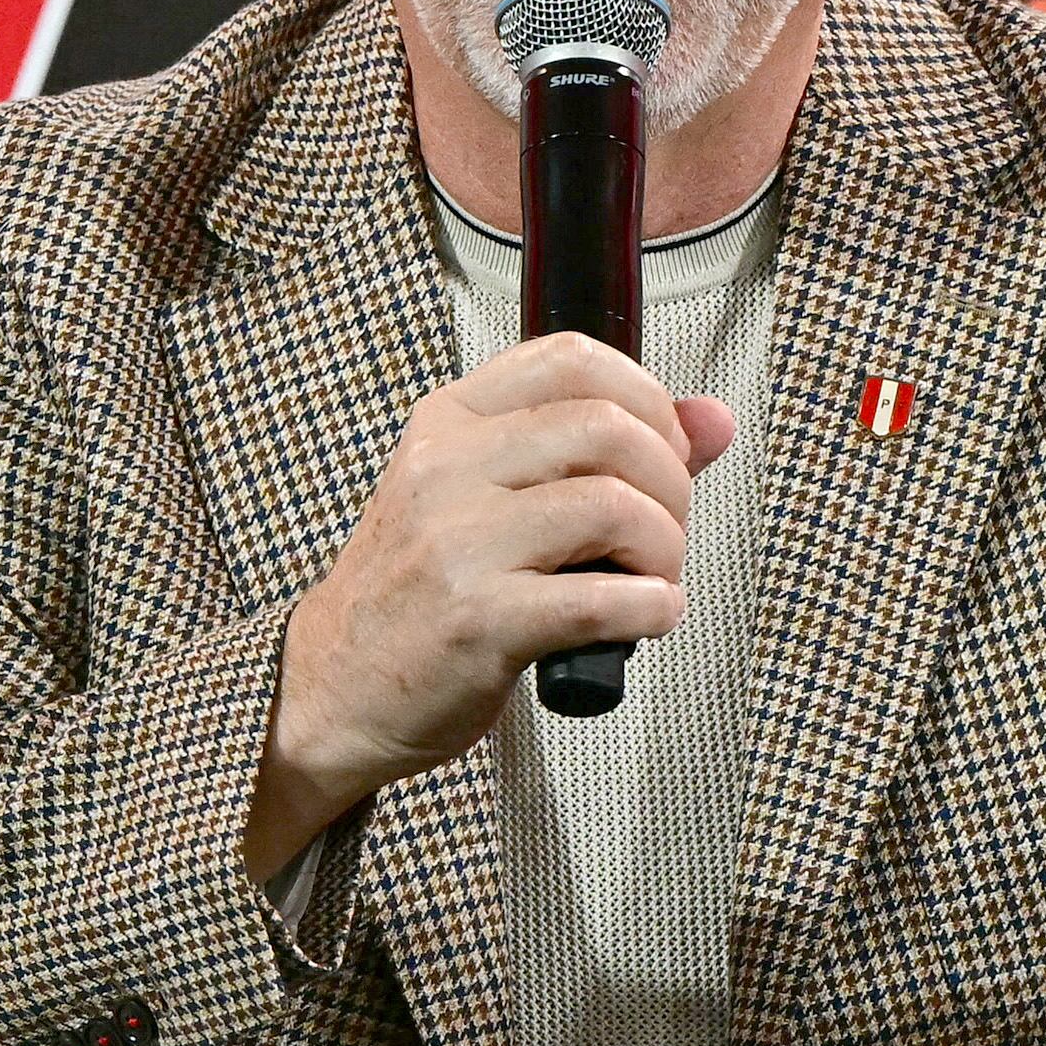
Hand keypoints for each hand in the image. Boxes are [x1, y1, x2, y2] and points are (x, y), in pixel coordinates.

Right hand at [246, 333, 732, 880]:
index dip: (647, 398)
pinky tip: (644, 617)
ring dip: (665, 550)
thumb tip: (713, 419)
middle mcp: (447, 469)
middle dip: (670, 482)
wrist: (333, 688)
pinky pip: (604, 599)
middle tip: (663, 531)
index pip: (572, 357)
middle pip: (608, 427)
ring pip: (614, 506)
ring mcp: (457, 543)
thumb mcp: (487, 497)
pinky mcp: (477, 621)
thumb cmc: (420, 592)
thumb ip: (599, 452)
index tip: (663, 449)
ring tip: (652, 580)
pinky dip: (651, 609)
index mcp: (449, 423)